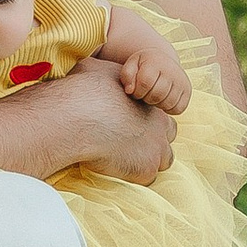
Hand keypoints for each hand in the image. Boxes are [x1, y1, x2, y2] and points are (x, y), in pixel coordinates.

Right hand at [56, 59, 178, 182]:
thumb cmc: (83, 90)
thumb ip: (104, 73)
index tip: (127, 124)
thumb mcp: (95, 68)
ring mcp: (157, 147)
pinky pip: (147, 178)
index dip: (143, 119)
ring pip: (163, 159)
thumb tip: (94, 69)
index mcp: (149, 99)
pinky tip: (115, 171)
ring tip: (123, 161)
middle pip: (168, 134)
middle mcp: (159, 122)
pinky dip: (134, 176)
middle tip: (129, 144)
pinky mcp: (147, 168)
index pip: (157, 112)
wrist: (79, 116)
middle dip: (153, 140)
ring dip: (147, 160)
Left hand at [103, 37, 190, 115]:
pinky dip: (168, 109)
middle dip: (147, 99)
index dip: (137, 91)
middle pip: (157, 94)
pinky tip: (162, 100)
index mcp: (156, 62)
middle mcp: (172, 70)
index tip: (135, 90)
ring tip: (153, 96)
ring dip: (157, 104)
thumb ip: (126, 75)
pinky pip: (178, 109)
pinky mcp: (187, 92)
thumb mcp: (132, 65)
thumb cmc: (144, 66)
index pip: (145, 83)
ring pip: (168, 103)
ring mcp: (182, 81)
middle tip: (144, 94)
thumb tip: (130, 90)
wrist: (163, 62)